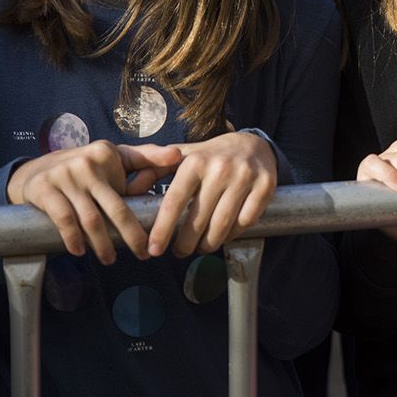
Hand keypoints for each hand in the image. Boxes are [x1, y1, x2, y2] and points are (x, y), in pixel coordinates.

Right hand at [7, 141, 182, 262]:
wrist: (35, 169)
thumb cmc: (85, 167)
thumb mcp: (113, 157)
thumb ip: (145, 157)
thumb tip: (177, 156)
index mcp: (107, 153)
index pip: (132, 188)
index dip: (144, 216)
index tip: (156, 239)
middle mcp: (86, 163)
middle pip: (115, 208)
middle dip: (131, 235)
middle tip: (143, 255)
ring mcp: (64, 176)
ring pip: (90, 218)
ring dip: (102, 244)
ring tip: (110, 259)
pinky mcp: (45, 189)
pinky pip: (64, 219)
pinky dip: (73, 238)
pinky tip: (80, 251)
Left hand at [147, 131, 277, 257]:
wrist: (253, 144)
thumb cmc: (211, 156)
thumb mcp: (183, 156)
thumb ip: (155, 170)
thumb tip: (131, 189)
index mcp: (195, 161)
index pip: (173, 202)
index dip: (162, 229)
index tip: (154, 250)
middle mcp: (220, 168)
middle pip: (198, 220)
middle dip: (186, 244)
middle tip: (181, 252)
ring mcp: (244, 176)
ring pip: (223, 225)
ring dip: (209, 243)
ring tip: (202, 247)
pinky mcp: (265, 185)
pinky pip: (246, 222)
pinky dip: (234, 234)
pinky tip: (226, 235)